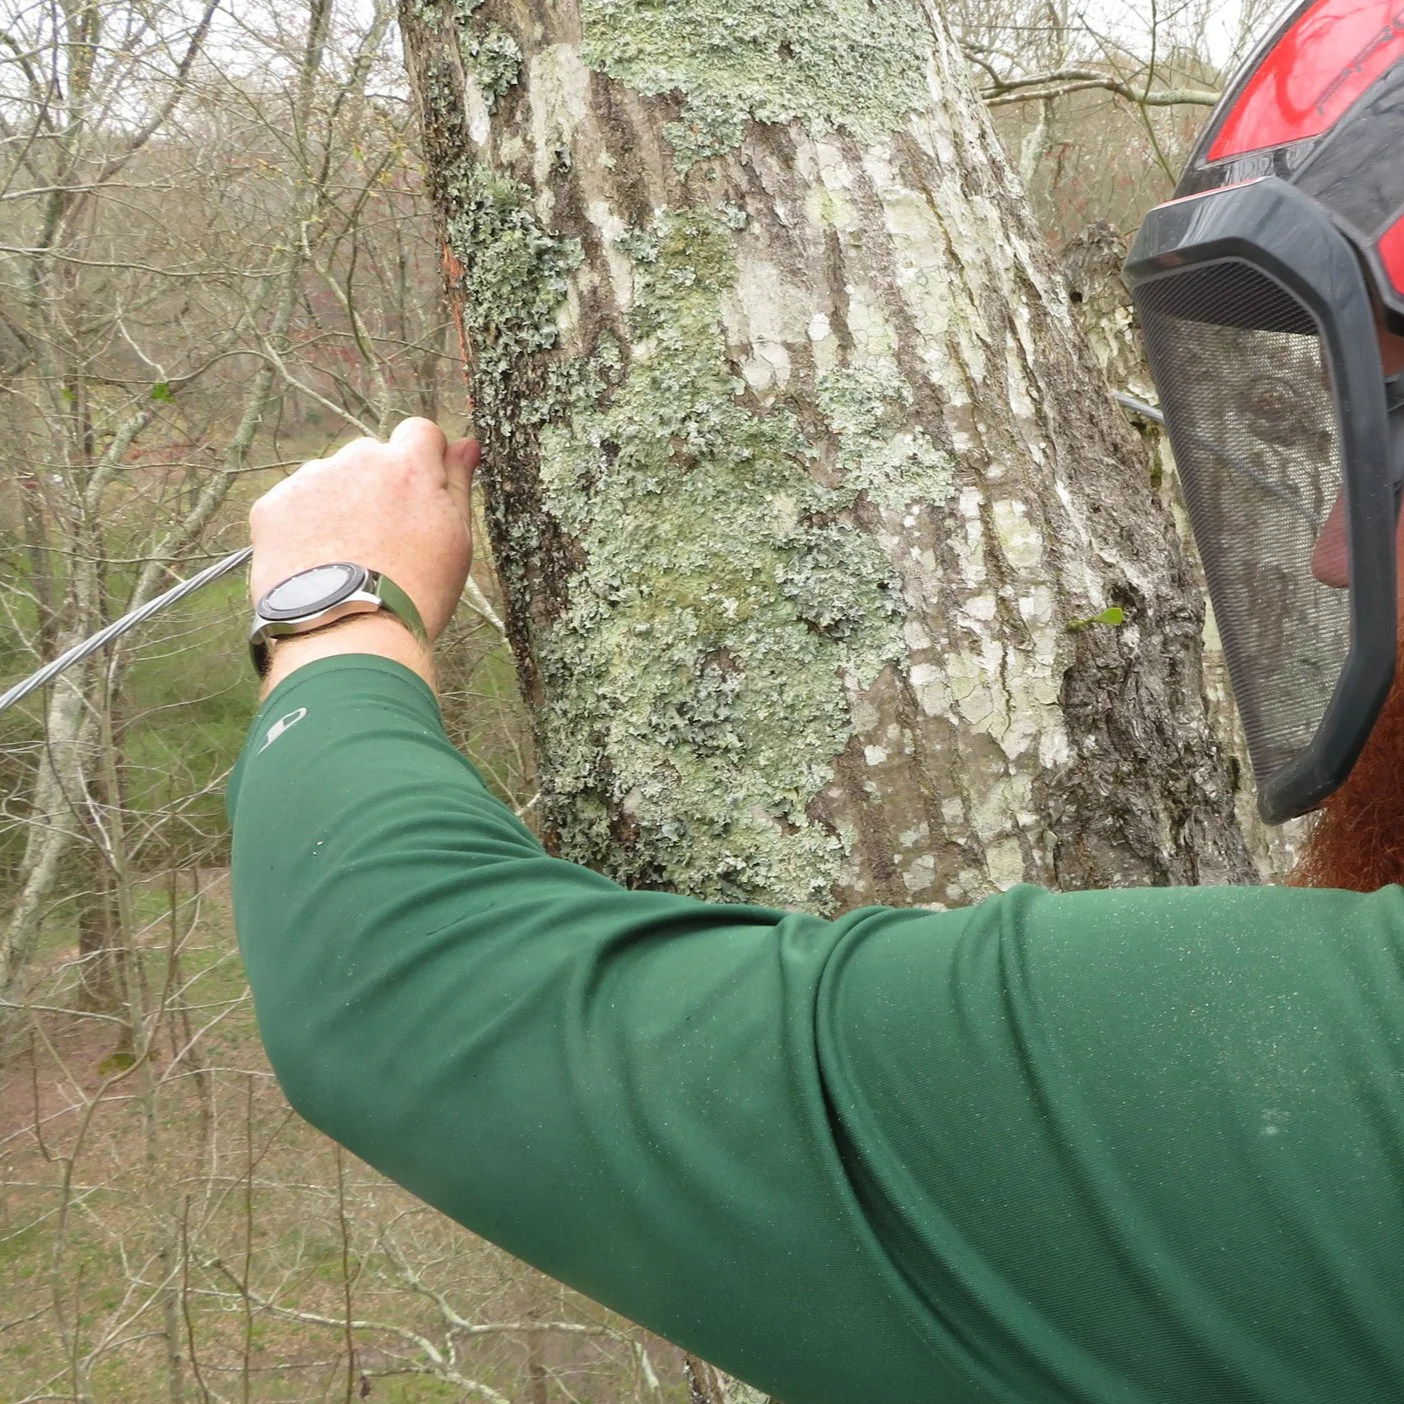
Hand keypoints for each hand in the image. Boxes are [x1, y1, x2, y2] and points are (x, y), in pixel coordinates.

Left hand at [249, 419, 479, 690]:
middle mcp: (357, 459)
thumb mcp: (456, 540)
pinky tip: (316, 564)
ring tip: (345, 558)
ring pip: (329, 479)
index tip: (422, 495)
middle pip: (371, 456)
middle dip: (377, 485)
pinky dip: (302, 526)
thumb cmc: (416, 592)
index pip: (420, 432)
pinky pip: (292, 505)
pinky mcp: (272, 506)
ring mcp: (311, 480)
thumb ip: (458, 483)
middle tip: (383, 539)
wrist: (349, 635)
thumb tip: (467, 443)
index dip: (424, 460)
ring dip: (338, 503)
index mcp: (409, 466)